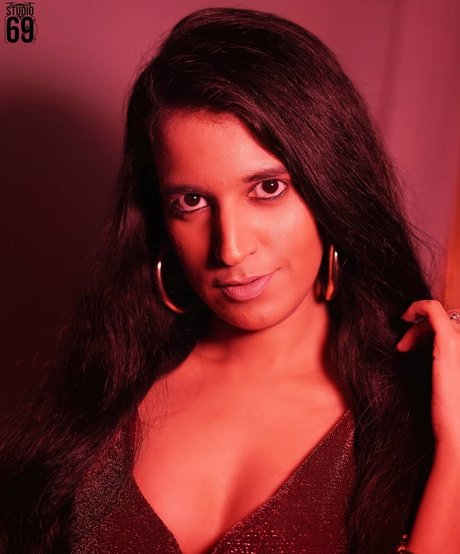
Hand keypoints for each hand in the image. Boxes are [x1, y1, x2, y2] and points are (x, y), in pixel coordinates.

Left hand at [396, 300, 459, 453]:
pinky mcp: (449, 343)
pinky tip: (404, 318)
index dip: (435, 332)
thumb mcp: (451, 382)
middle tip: (405, 348)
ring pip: (441, 317)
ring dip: (419, 327)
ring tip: (402, 348)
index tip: (415, 347)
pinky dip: (418, 307)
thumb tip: (430, 350)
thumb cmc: (455, 417)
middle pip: (450, 322)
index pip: (459, 328)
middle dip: (425, 330)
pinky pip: (432, 310)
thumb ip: (448, 362)